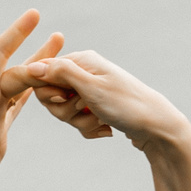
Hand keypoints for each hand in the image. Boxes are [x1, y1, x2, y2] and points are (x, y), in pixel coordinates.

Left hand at [0, 10, 64, 190]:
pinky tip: (46, 91)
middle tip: (60, 36)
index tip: (34, 15)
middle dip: (37, 51)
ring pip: (22, 88)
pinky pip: (21, 110)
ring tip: (60, 58)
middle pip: (17, 69)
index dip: (16, 34)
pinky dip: (36, 98)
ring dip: (39, 72)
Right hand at [0, 51, 190, 153]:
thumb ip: (61, 74)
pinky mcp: (97, 108)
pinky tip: (106, 129)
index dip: (49, 94)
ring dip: (81, 123)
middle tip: (87, 110)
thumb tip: (31, 66)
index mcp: (82, 60)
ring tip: (101, 121)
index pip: (42, 75)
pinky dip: (90, 129)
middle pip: (52, 96)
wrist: (158, 128)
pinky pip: (79, 122)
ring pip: (65, 113)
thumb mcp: (91, 88)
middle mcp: (85, 72)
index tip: (66, 99)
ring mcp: (91, 91)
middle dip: (66, 111)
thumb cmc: (127, 104)